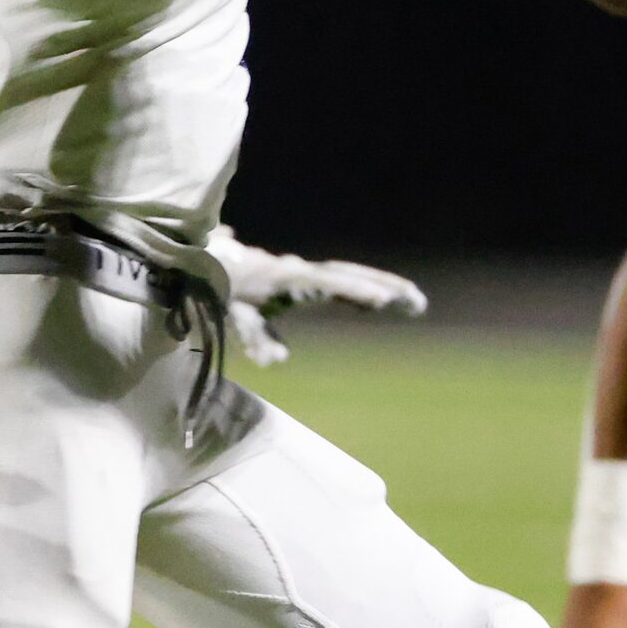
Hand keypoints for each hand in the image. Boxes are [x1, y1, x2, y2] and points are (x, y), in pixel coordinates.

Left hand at [208, 227, 427, 367]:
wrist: (207, 264)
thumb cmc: (221, 292)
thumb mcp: (236, 317)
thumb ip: (257, 338)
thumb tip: (279, 362)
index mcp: (287, 278)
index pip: (328, 284)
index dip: (355, 291)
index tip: (381, 300)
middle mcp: (301, 271)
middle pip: (350, 275)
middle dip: (384, 287)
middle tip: (418, 303)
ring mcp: (306, 272)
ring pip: (351, 275)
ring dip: (383, 286)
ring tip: (416, 303)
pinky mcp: (308, 278)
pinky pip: (342, 280)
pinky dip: (367, 288)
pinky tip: (388, 301)